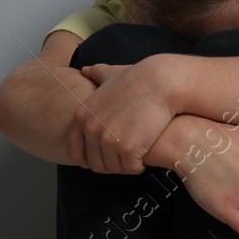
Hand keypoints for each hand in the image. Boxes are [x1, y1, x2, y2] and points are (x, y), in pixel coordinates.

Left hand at [74, 59, 177, 173]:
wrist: (162, 83)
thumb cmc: (140, 78)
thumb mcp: (111, 74)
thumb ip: (96, 74)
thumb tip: (85, 70)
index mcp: (81, 116)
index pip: (76, 152)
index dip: (91, 158)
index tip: (107, 156)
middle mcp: (91, 129)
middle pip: (96, 164)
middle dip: (111, 164)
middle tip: (126, 157)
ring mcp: (108, 140)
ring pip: (114, 168)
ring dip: (125, 165)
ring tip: (137, 155)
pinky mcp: (128, 148)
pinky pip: (131, 168)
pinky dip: (139, 165)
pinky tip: (146, 155)